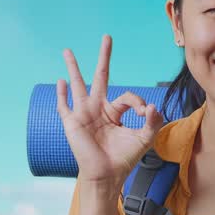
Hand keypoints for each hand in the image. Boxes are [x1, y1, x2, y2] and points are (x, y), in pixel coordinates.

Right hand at [56, 34, 164, 188]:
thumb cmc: (124, 159)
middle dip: (104, 57)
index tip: (145, 114)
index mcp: (115, 111)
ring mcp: (84, 114)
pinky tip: (60, 81)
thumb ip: (153, 122)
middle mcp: (98, 108)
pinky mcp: (72, 123)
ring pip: (78, 85)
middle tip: (107, 37)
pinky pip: (64, 106)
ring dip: (73, 68)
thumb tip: (154, 106)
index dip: (139, 103)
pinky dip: (61, 94)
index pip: (127, 96)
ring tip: (67, 51)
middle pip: (101, 77)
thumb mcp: (144, 138)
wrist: (107, 176)